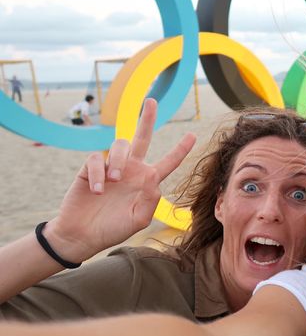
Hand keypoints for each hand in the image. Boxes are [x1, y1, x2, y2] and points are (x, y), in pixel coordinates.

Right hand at [45, 99, 195, 261]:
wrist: (82, 235)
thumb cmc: (113, 229)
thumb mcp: (138, 219)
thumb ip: (150, 201)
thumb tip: (154, 179)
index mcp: (147, 181)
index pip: (168, 163)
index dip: (180, 150)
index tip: (193, 135)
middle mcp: (132, 170)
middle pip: (141, 137)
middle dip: (147, 119)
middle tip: (152, 101)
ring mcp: (111, 167)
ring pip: (120, 145)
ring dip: (118, 161)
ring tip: (114, 181)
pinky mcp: (90, 167)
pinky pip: (97, 159)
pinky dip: (98, 173)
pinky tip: (96, 191)